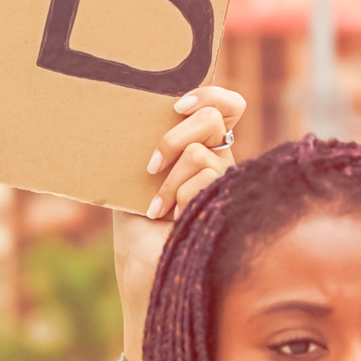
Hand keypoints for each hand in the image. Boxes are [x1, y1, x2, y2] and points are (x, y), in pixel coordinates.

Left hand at [142, 83, 243, 222]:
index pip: (225, 107)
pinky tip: (171, 217)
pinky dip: (178, 196)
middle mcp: (218, 161)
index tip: (176, 106)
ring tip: (159, 207)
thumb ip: (143, 146)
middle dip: (174, 137)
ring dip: (170, 180)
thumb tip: (132, 111)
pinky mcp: (228, 199)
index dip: (209, 94)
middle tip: (152, 165)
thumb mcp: (135, 177)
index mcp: (199, 147)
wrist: (144, 266)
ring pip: (201, 152)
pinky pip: (204, 176)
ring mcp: (226, 181)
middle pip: (213, 117)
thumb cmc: (137, 226)